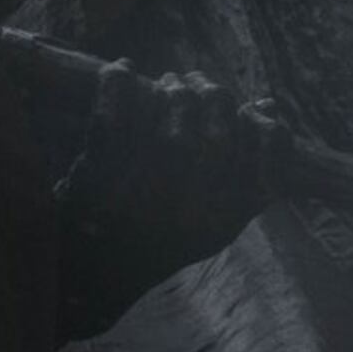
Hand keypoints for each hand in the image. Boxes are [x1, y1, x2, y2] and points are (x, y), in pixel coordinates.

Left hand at [46, 60, 274, 335]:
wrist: (86, 282)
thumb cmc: (152, 241)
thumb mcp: (206, 222)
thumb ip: (240, 175)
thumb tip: (266, 107)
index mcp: (218, 225)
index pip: (265, 166)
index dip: (264, 129)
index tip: (250, 110)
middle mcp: (186, 217)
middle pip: (217, 138)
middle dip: (213, 97)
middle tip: (195, 81)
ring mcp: (141, 201)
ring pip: (170, 128)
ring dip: (172, 91)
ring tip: (168, 80)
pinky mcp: (96, 184)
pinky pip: (111, 119)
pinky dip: (117, 84)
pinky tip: (121, 69)